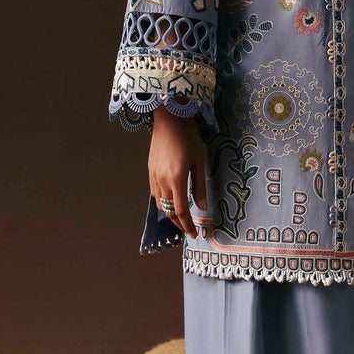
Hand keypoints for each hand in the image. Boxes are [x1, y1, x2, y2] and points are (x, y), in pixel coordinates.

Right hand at [149, 106, 207, 238]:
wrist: (169, 119)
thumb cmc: (189, 137)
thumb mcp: (200, 161)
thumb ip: (200, 186)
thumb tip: (202, 207)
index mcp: (177, 179)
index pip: (181, 211)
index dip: (188, 226)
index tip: (194, 234)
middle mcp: (162, 181)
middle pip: (169, 211)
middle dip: (179, 224)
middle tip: (189, 230)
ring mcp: (154, 176)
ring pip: (160, 203)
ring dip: (170, 214)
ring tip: (181, 218)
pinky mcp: (150, 170)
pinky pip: (155, 193)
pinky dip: (162, 202)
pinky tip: (170, 201)